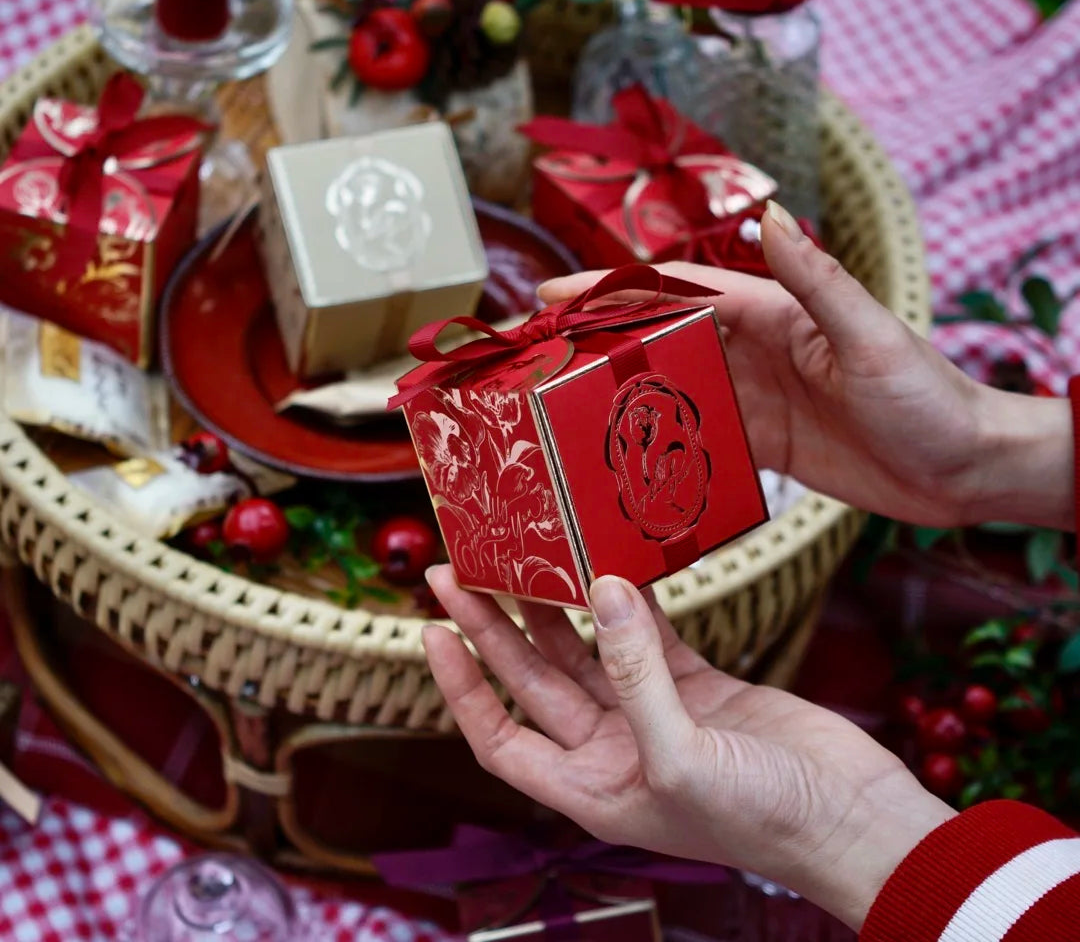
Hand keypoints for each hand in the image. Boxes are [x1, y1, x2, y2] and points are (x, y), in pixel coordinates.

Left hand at [423, 566, 954, 930]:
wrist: (855, 820)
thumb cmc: (766, 820)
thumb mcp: (683, 755)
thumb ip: (635, 672)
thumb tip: (602, 592)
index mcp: (592, 788)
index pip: (500, 736)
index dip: (461, 688)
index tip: (433, 631)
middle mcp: (613, 750)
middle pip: (535, 681)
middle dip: (495, 628)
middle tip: (459, 571)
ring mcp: (656, 714)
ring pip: (588, 651)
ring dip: (557, 607)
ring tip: (524, 556)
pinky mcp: (700, 687)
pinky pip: (649, 637)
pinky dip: (630, 603)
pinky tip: (610, 565)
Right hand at [539, 202, 1073, 529]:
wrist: (962, 468)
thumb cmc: (927, 397)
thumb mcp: (869, 337)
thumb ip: (818, 280)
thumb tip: (770, 216)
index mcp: (771, 313)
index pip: (676, 292)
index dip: (612, 290)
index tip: (554, 292)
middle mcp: (753, 349)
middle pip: (659, 337)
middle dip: (597, 338)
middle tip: (537, 352)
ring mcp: (753, 397)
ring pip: (669, 386)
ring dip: (617, 389)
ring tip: (558, 403)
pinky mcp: (761, 441)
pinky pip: (695, 434)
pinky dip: (656, 437)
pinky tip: (621, 450)